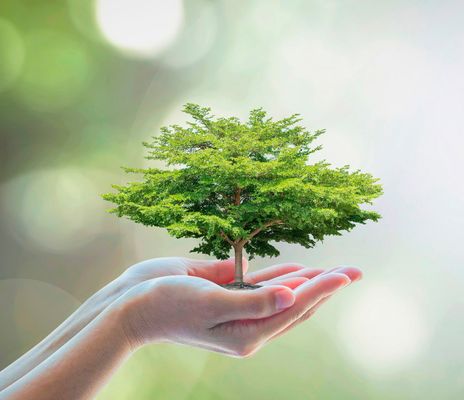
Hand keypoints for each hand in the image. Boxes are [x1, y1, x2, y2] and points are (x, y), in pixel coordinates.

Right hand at [117, 265, 359, 356]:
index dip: (322, 289)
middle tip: (352, 271)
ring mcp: (239, 309)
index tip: (346, 274)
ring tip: (332, 270)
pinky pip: (262, 285)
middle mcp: (248, 324)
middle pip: (296, 305)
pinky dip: (282, 277)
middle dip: (324, 286)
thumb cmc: (168, 305)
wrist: (133, 304)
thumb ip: (254, 302)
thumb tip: (292, 296)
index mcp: (248, 333)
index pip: (295, 308)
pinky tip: (297, 269)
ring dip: (307, 281)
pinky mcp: (228, 293)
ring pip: (283, 295)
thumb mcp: (211, 304)